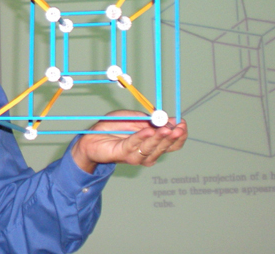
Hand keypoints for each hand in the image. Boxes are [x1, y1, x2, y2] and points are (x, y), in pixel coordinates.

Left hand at [70, 110, 186, 173]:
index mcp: (152, 143)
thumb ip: (148, 119)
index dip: (179, 135)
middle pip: (165, 147)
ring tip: (167, 129)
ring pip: (152, 149)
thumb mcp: (133, 117)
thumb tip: (165, 118)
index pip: (172, 143)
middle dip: (173, 137)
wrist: (91, 136)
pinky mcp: (122, 154)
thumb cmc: (112, 127)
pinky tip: (149, 131)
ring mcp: (135, 155)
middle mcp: (146, 152)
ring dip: (160, 139)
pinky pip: (134, 145)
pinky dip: (142, 138)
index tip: (183, 124)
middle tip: (179, 128)